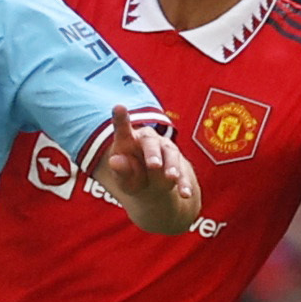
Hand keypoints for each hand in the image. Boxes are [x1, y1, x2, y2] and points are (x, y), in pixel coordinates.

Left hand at [98, 105, 199, 233]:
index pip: (123, 129)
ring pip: (171, 155)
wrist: (152, 187)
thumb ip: (120, 171)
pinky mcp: (179, 164)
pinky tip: (185, 194)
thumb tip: (115, 161)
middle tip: (153, 165)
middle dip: (153, 154)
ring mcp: (166, 150)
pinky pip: (183, 173)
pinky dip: (184, 183)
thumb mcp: (123, 179)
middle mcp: (149, 141)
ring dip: (172, 167)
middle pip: (150, 142)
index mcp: (129, 140)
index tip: (118, 107)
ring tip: (171, 178)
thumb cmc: (131, 177)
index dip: (121, 119)